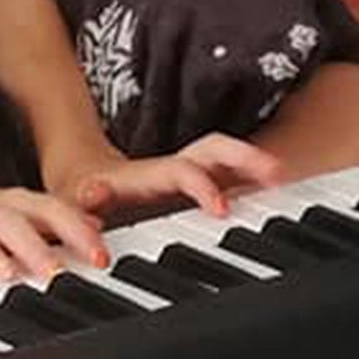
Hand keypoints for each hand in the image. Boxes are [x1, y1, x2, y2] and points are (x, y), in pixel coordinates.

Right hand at [0, 172, 110, 281]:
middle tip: (57, 274)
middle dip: (38, 247)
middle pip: (15, 222)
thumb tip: (96, 225)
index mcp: (16, 205)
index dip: (78, 231)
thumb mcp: (17, 213)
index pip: (53, 211)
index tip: (101, 257)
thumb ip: (54, 219)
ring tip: (3, 274)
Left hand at [46, 133, 283, 220]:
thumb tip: (91, 194)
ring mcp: (184, 175)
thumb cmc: (77, 192)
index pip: (181, 172)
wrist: (76, 172)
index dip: (201, 185)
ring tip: (285, 177)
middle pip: (214, 152)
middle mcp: (170, 169)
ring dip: (255, 165)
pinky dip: (253, 181)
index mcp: (145, 175)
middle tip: (276, 173)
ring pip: (226, 161)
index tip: (220, 206)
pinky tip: (278, 191)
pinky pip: (228, 177)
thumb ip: (84, 198)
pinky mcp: (192, 188)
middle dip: (246, 159)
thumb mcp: (73, 199)